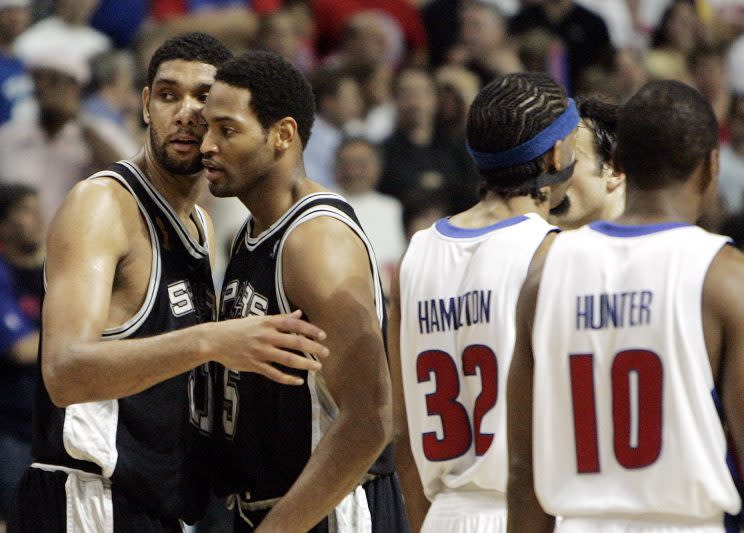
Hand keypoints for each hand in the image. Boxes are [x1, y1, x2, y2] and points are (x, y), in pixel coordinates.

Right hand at [208, 310, 328, 384]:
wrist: (214, 340)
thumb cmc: (238, 328)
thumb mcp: (259, 319)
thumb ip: (280, 319)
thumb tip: (299, 314)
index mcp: (268, 322)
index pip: (295, 325)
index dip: (311, 330)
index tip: (323, 336)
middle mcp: (267, 336)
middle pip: (295, 342)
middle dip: (313, 348)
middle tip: (326, 353)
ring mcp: (261, 352)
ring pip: (288, 359)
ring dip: (305, 364)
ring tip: (317, 367)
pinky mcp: (254, 365)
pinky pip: (274, 374)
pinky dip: (287, 379)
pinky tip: (298, 381)